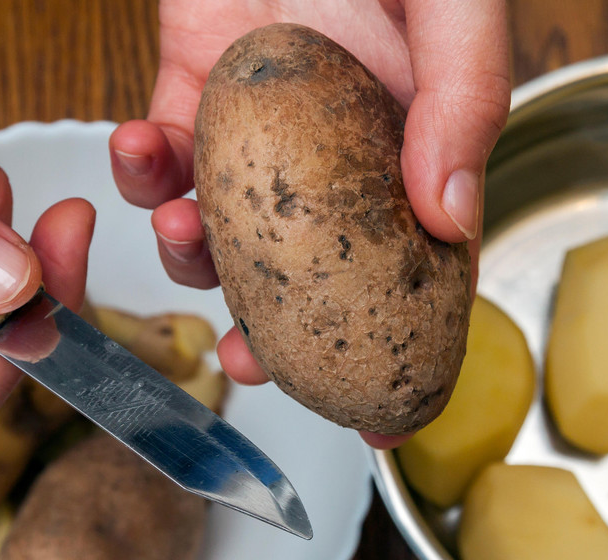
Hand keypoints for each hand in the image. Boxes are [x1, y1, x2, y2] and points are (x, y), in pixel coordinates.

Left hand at [108, 0, 508, 446]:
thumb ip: (464, 97)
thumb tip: (452, 215)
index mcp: (415, 139)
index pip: (422, 266)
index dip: (405, 349)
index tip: (379, 422)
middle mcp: (338, 150)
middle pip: (312, 274)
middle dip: (277, 329)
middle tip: (251, 359)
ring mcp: (261, 127)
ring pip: (227, 232)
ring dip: (195, 254)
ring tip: (184, 236)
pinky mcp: (191, 89)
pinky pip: (163, 156)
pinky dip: (143, 170)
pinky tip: (143, 148)